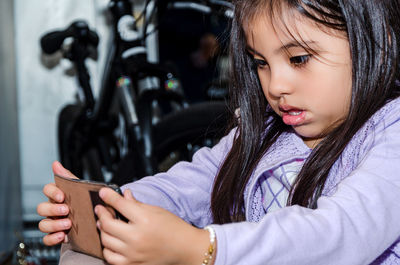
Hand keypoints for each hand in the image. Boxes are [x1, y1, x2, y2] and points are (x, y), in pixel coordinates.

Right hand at [36, 161, 77, 245]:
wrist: (96, 223)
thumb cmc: (85, 204)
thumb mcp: (80, 190)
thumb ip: (68, 177)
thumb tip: (55, 164)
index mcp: (58, 196)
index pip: (47, 190)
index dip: (52, 192)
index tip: (62, 196)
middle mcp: (53, 209)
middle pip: (41, 208)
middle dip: (53, 209)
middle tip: (66, 210)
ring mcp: (53, 223)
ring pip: (43, 224)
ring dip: (54, 224)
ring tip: (68, 225)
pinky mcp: (56, 235)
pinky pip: (46, 239)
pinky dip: (52, 238)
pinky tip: (62, 236)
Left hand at [95, 188, 209, 264]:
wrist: (185, 248)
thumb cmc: (173, 228)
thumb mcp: (156, 210)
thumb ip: (137, 204)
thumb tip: (123, 195)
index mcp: (145, 219)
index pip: (120, 205)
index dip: (108, 196)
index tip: (102, 193)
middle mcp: (137, 237)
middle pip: (108, 224)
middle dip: (101, 213)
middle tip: (101, 208)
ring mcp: (133, 253)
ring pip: (105, 240)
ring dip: (102, 230)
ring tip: (104, 224)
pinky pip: (110, 257)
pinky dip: (107, 248)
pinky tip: (111, 241)